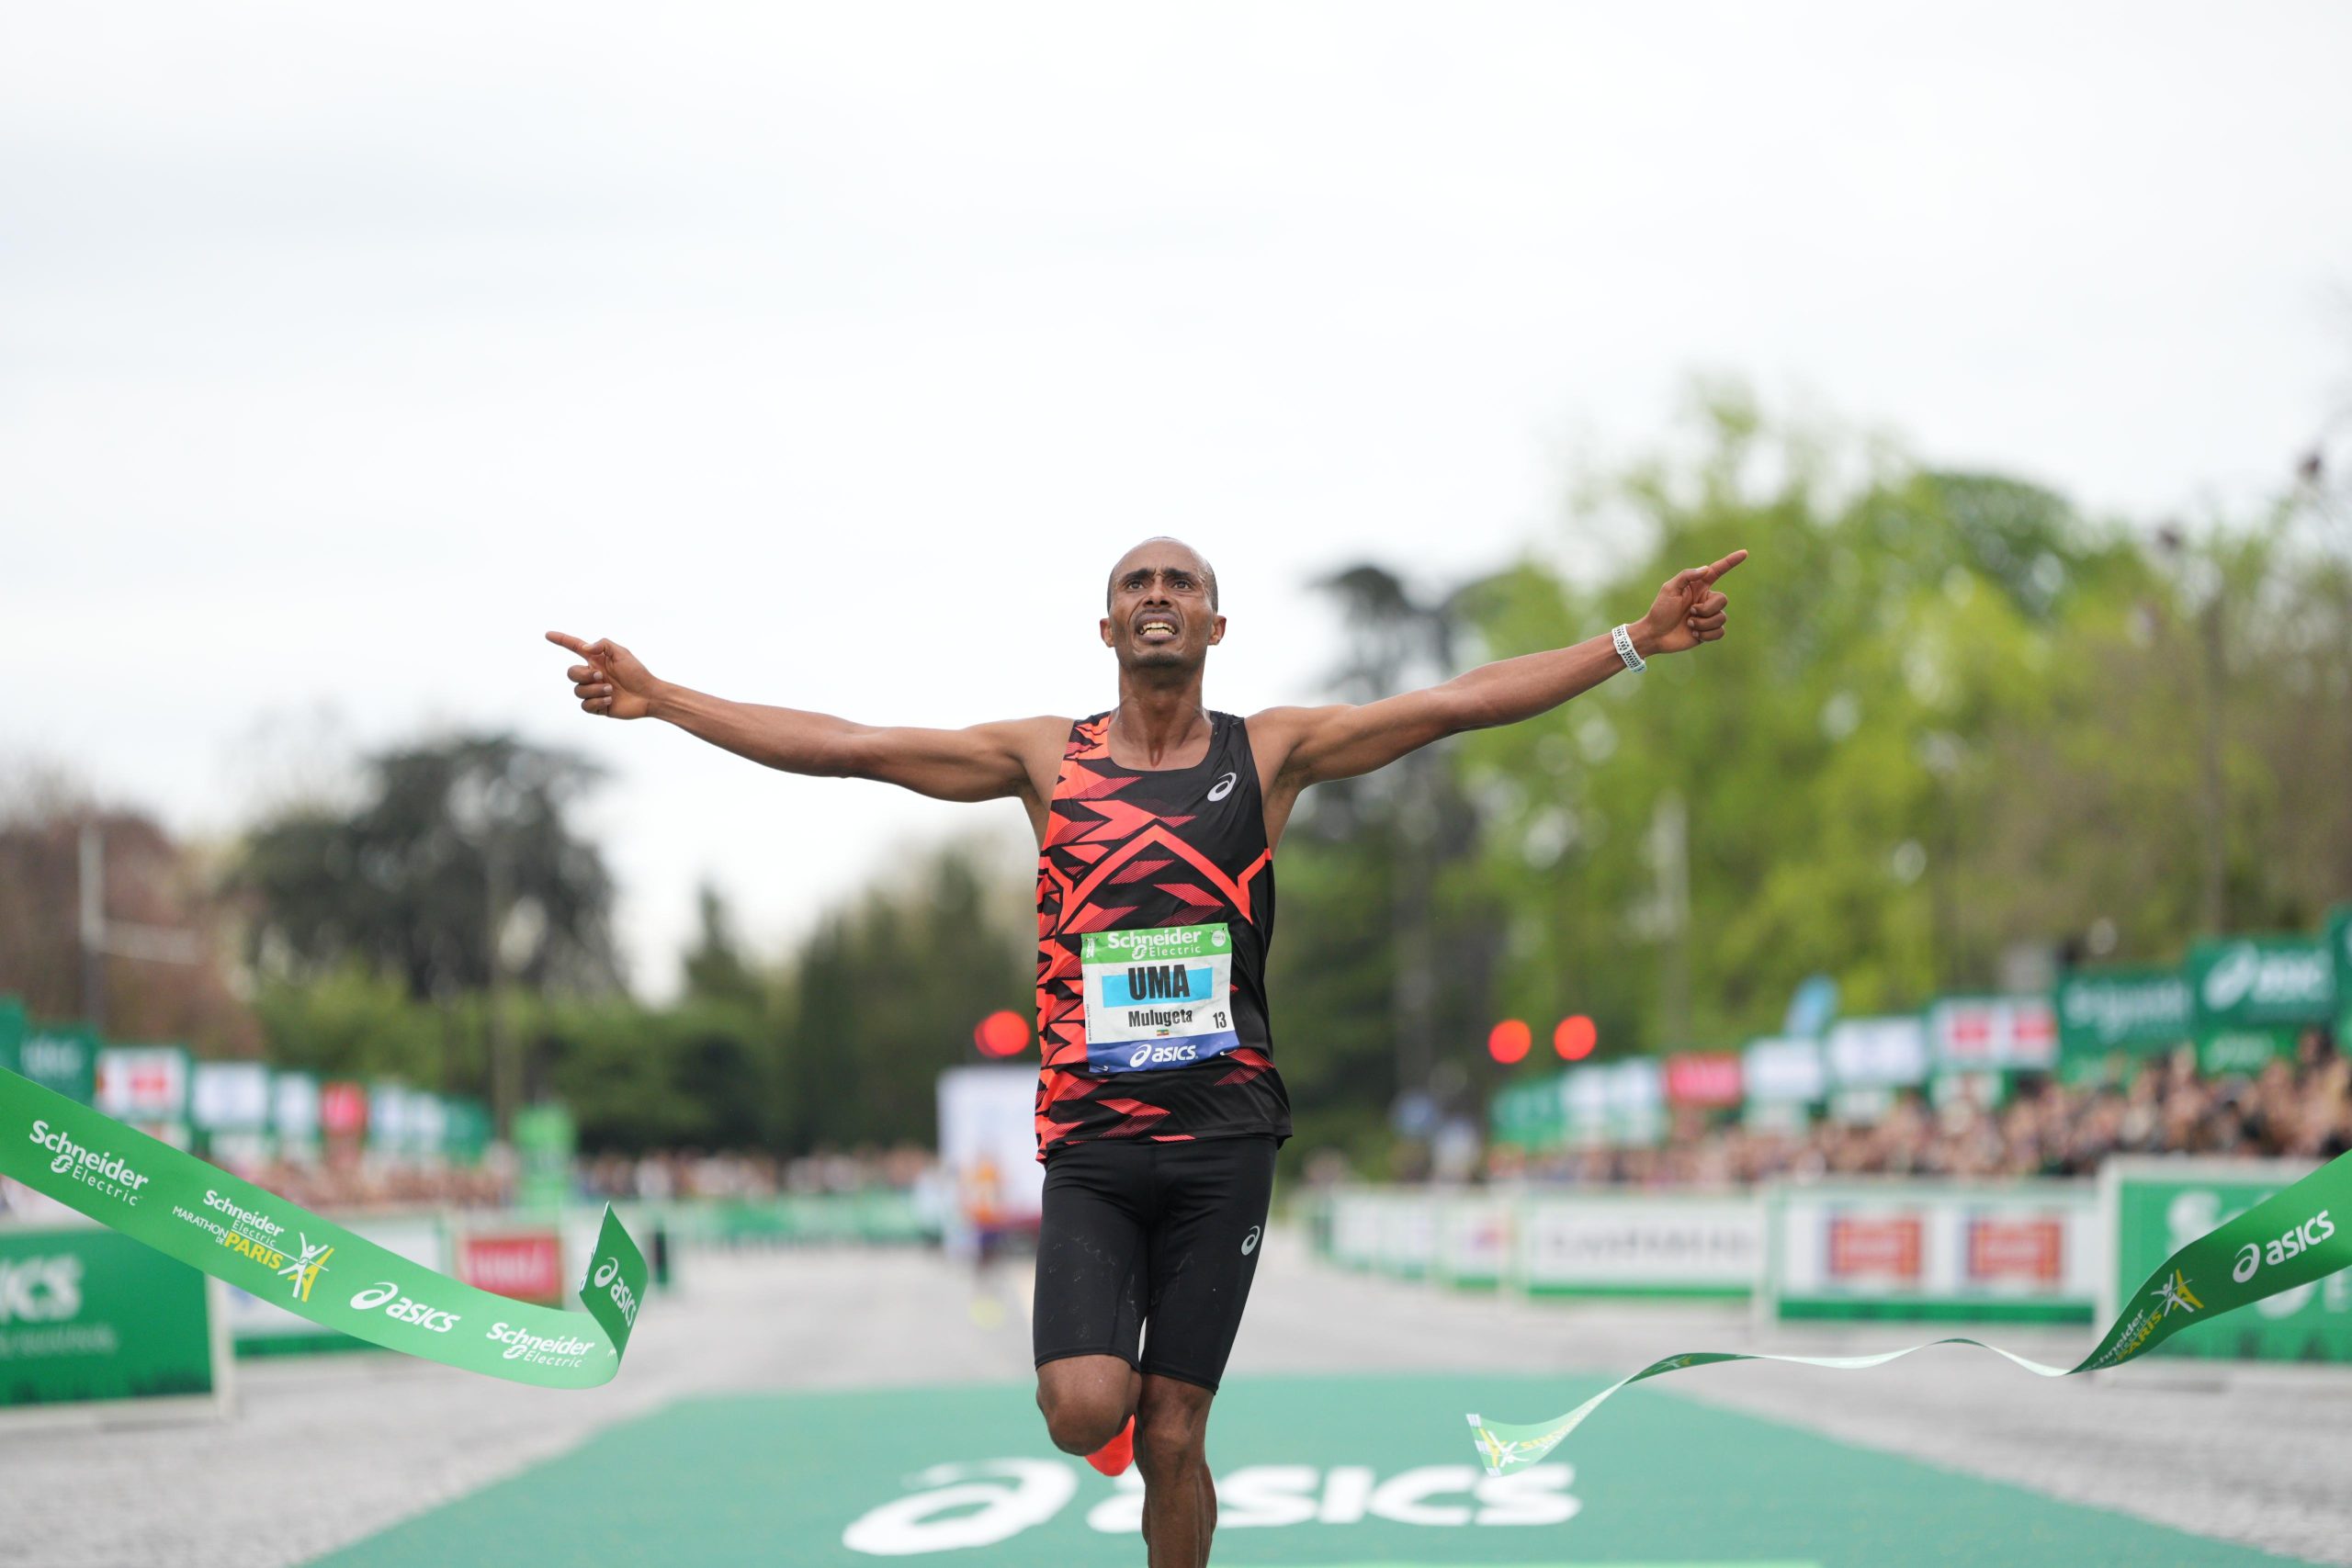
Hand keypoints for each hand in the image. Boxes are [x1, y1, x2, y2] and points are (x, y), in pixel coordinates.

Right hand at [545, 630, 660, 718]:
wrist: (649, 695)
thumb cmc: (637, 673)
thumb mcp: (622, 653)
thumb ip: (603, 645)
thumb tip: (584, 648)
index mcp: (596, 660)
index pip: (574, 647)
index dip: (561, 640)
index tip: (548, 634)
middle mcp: (592, 675)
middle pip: (571, 673)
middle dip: (584, 675)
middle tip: (601, 676)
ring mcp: (594, 691)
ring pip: (578, 690)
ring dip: (594, 689)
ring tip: (611, 690)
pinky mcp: (597, 706)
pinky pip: (585, 705)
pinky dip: (597, 702)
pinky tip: (610, 700)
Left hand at [1634, 549, 1746, 655]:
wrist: (1655, 635)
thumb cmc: (1660, 610)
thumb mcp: (1669, 589)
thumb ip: (1686, 576)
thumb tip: (1706, 569)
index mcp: (1698, 587)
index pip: (1718, 571)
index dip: (1731, 562)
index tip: (1744, 553)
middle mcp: (1705, 600)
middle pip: (1723, 600)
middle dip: (1706, 609)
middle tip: (1690, 612)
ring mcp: (1708, 616)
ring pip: (1722, 618)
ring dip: (1703, 623)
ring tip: (1689, 624)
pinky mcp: (1708, 632)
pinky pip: (1720, 632)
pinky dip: (1706, 634)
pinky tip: (1693, 634)